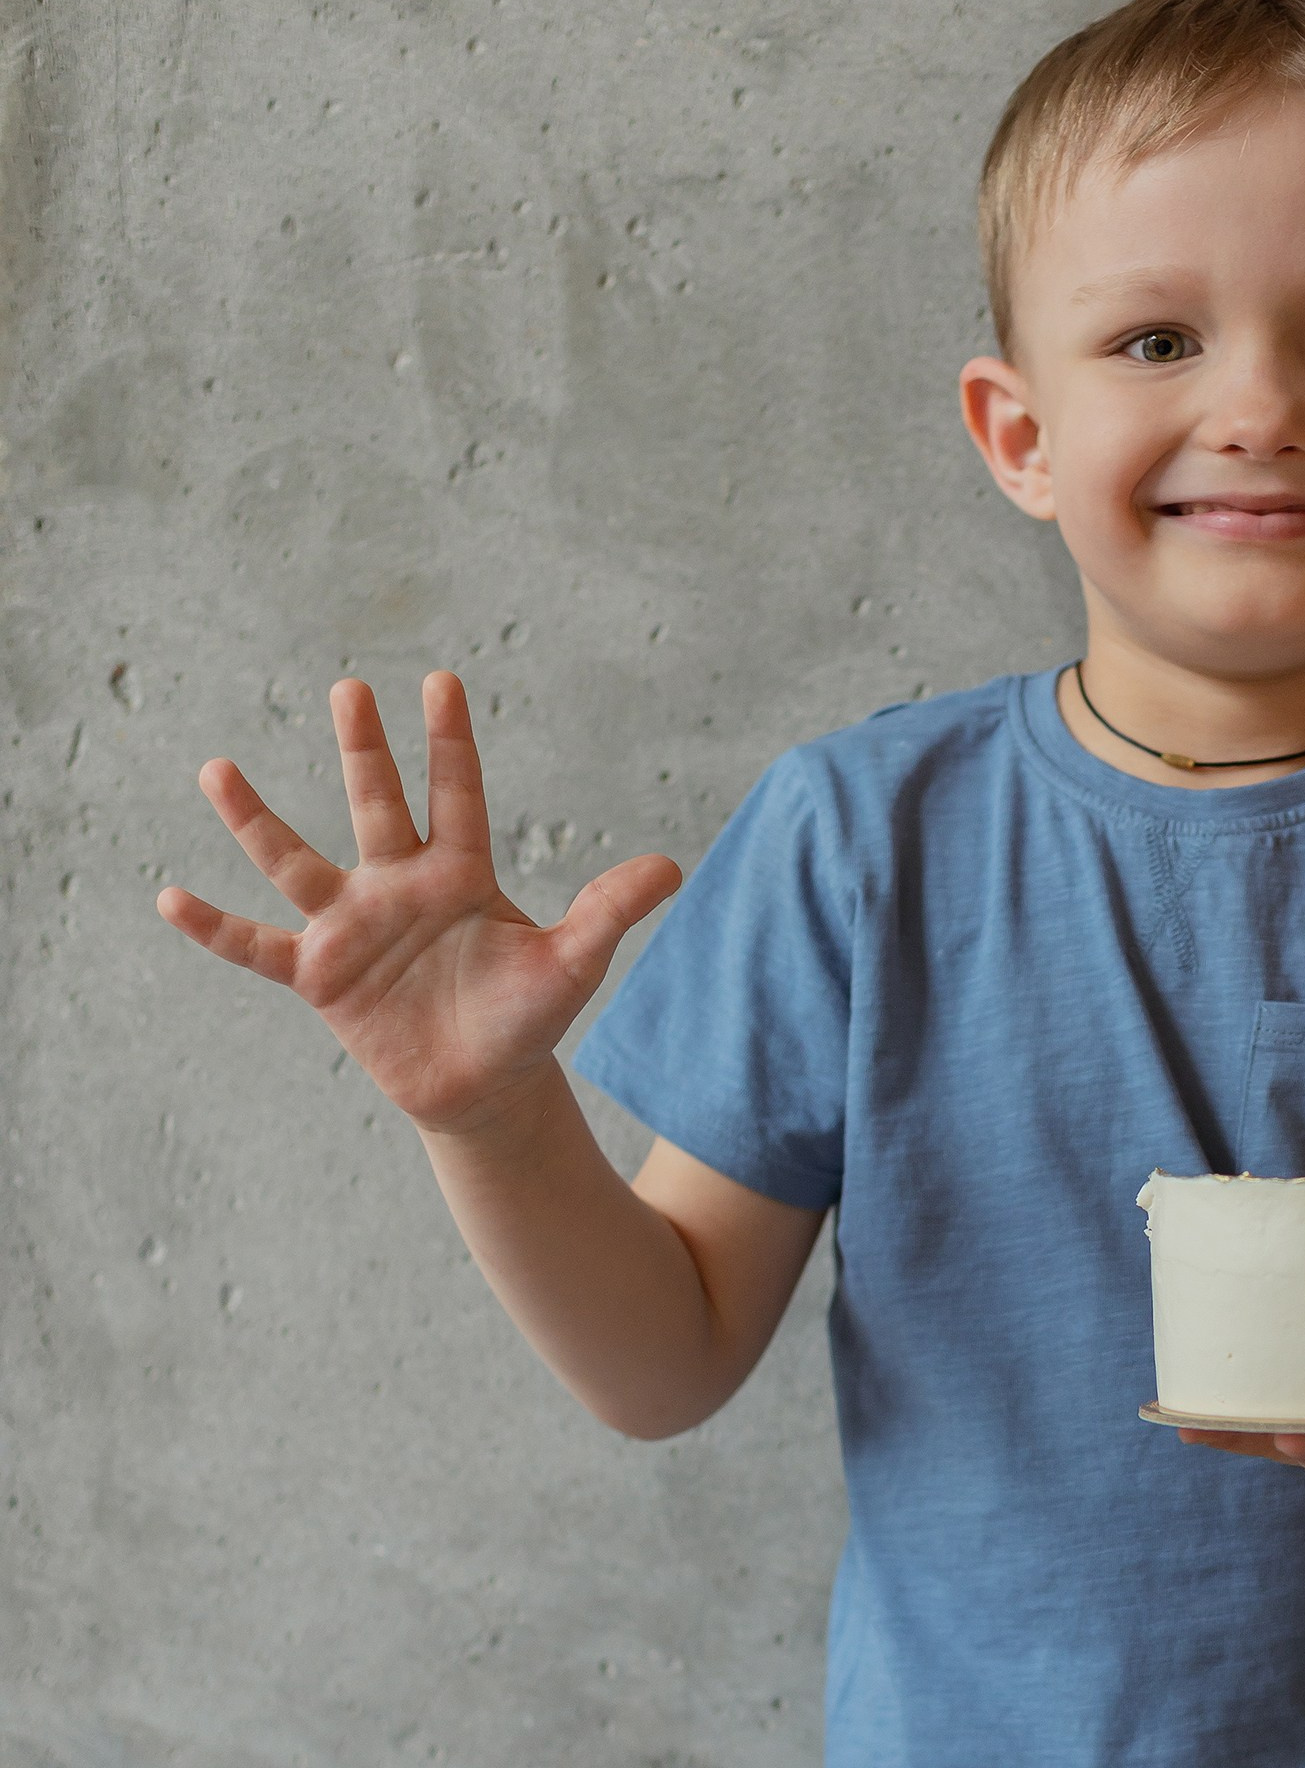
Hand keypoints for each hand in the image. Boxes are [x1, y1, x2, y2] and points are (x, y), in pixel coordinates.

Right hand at [156, 672, 680, 1135]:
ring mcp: (352, 926)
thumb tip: (672, 867)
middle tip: (350, 689)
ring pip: (297, 862)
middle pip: (378, 805)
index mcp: (461, 873)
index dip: (450, 743)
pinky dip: (215, 927)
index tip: (440, 681)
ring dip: (256, 820)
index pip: (457, 795)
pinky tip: (169, 895)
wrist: (482, 1087)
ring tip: (217, 768)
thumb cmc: (526, 1020)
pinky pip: (256, 946)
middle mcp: (398, 886)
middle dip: (365, 751)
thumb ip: (608, 913)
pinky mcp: (319, 975)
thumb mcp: (571, 966)